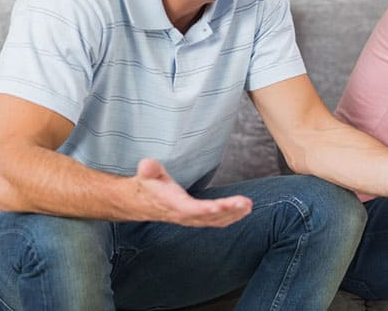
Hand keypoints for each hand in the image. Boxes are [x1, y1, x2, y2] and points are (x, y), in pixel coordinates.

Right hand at [133, 158, 251, 226]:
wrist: (140, 202)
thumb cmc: (147, 184)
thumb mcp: (146, 173)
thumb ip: (149, 169)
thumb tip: (147, 165)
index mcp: (172, 203)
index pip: (190, 208)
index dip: (205, 209)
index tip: (219, 206)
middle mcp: (183, 215)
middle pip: (208, 216)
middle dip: (228, 210)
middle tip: (246, 203)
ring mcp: (191, 219)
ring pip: (215, 220)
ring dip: (234, 214)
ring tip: (248, 206)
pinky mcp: (196, 219)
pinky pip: (215, 221)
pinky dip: (230, 217)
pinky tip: (243, 211)